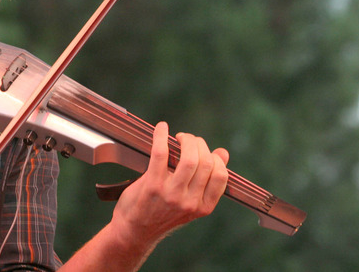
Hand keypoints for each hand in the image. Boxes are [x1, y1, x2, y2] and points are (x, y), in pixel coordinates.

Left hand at [111, 122, 228, 247]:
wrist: (134, 230)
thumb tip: (223, 153)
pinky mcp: (153, 185)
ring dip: (186, 140)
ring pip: (189, 158)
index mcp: (203, 207)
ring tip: (179, 137)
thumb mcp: (190, 203)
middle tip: (188, 140)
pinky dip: (161, 136)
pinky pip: (161, 153)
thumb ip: (207, 181)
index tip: (204, 150)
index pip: (221, 176)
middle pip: (205, 163)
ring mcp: (172, 194)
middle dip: (199, 144)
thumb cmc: (162, 213)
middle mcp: (190, 202)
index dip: (215, 157)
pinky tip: (162, 128)